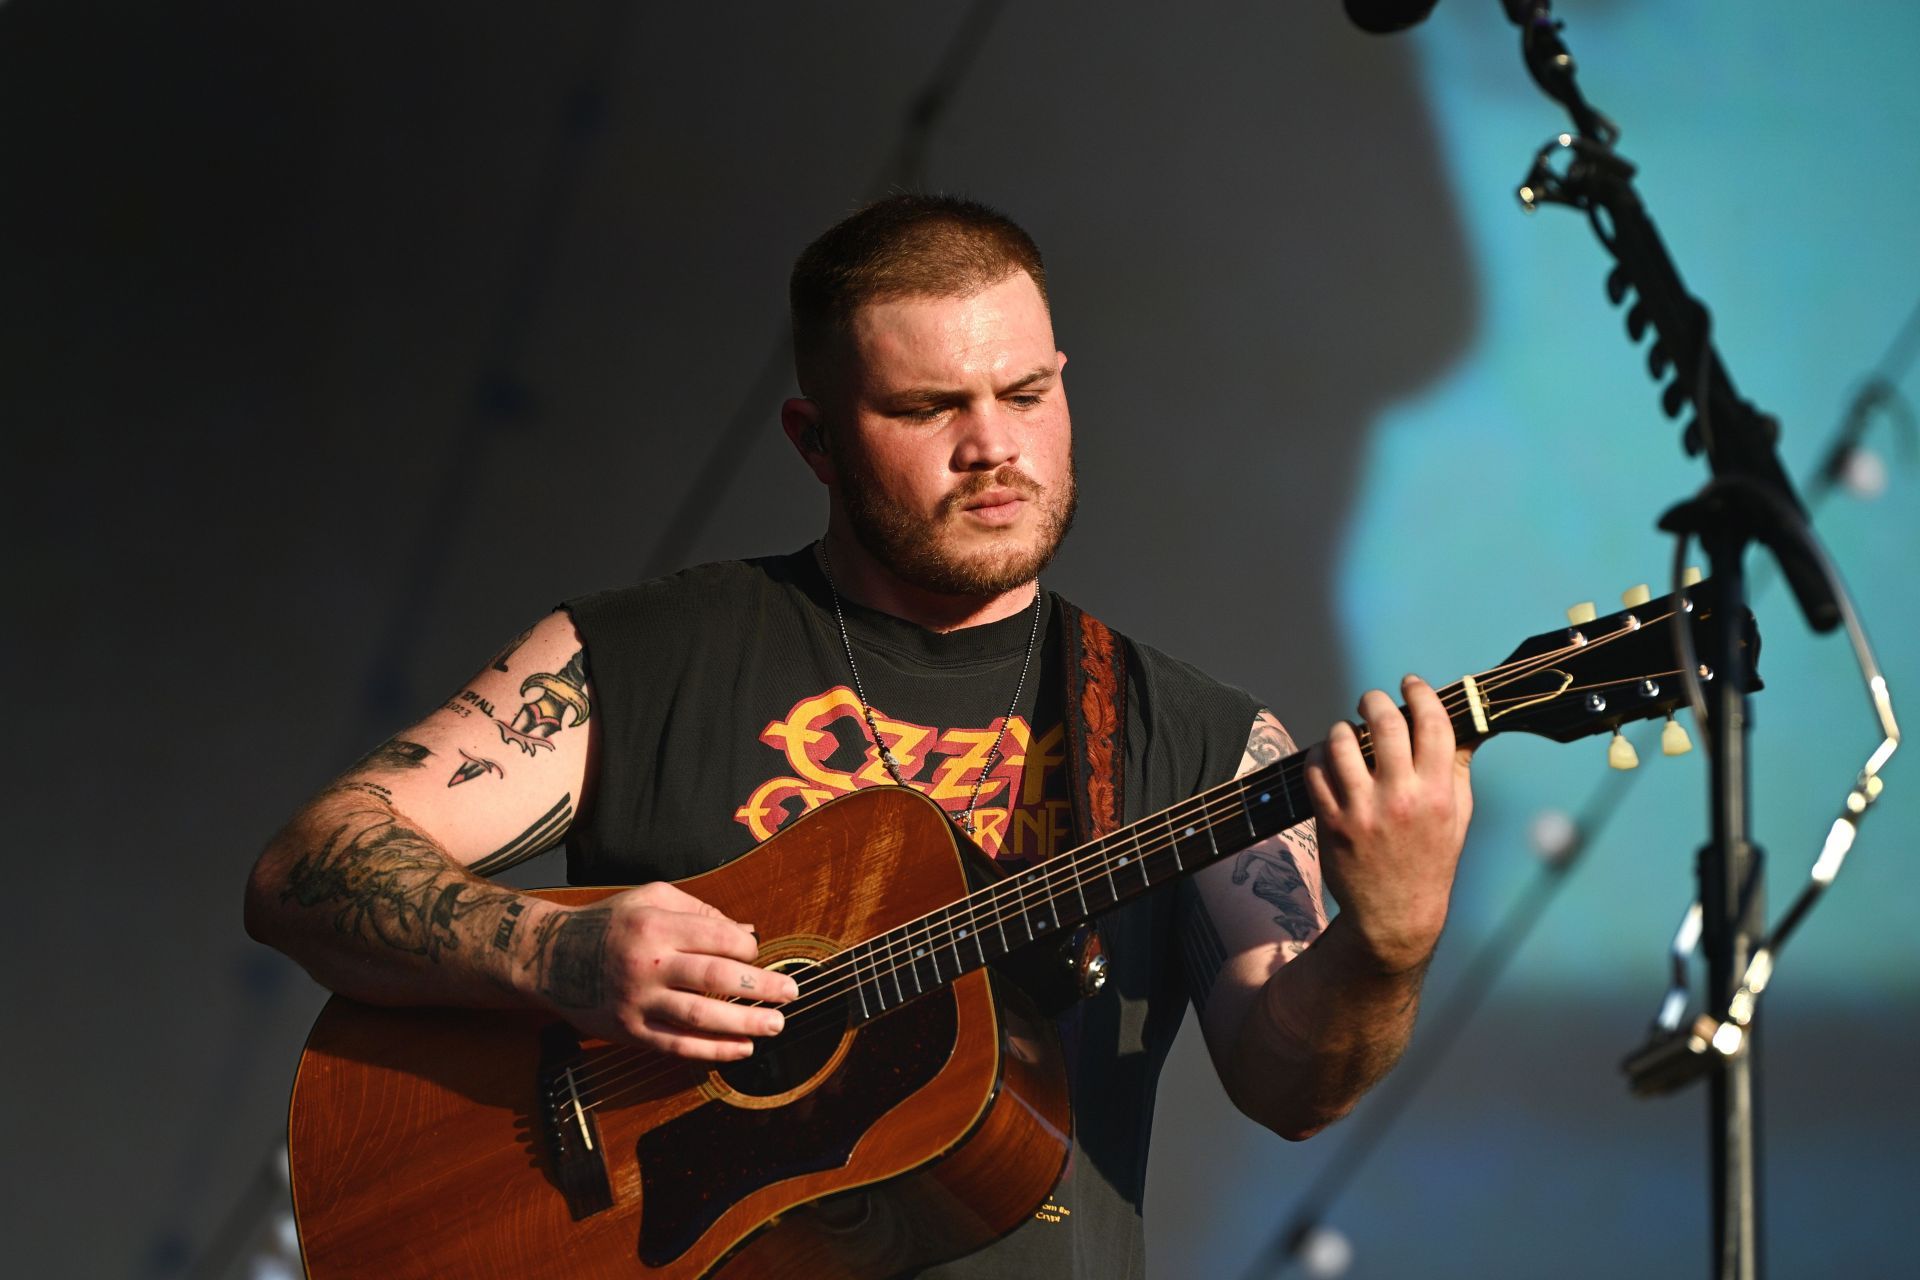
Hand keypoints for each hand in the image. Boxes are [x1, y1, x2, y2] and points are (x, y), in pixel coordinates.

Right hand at [533, 881, 797, 1059]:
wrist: (551, 958)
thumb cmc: (610, 923)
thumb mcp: (649, 899)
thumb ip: (699, 911)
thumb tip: (747, 932)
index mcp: (655, 924)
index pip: (717, 937)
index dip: (747, 947)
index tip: (757, 952)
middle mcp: (647, 963)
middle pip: (715, 976)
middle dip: (760, 986)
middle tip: (792, 993)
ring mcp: (638, 1001)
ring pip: (700, 1016)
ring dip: (744, 1023)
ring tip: (776, 1025)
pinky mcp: (630, 1032)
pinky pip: (677, 1045)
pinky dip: (713, 1050)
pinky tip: (743, 1049)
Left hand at [1303, 674, 1473, 972]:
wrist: (1395, 913)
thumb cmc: (1431, 856)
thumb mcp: (1457, 813)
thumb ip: (1457, 765)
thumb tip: (1471, 721)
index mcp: (1438, 794)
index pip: (1432, 723)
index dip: (1420, 693)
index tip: (1410, 684)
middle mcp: (1401, 798)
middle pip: (1384, 723)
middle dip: (1375, 700)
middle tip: (1371, 701)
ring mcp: (1362, 810)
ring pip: (1342, 741)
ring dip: (1343, 729)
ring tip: (1348, 735)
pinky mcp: (1331, 822)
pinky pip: (1316, 769)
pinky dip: (1320, 756)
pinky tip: (1329, 759)